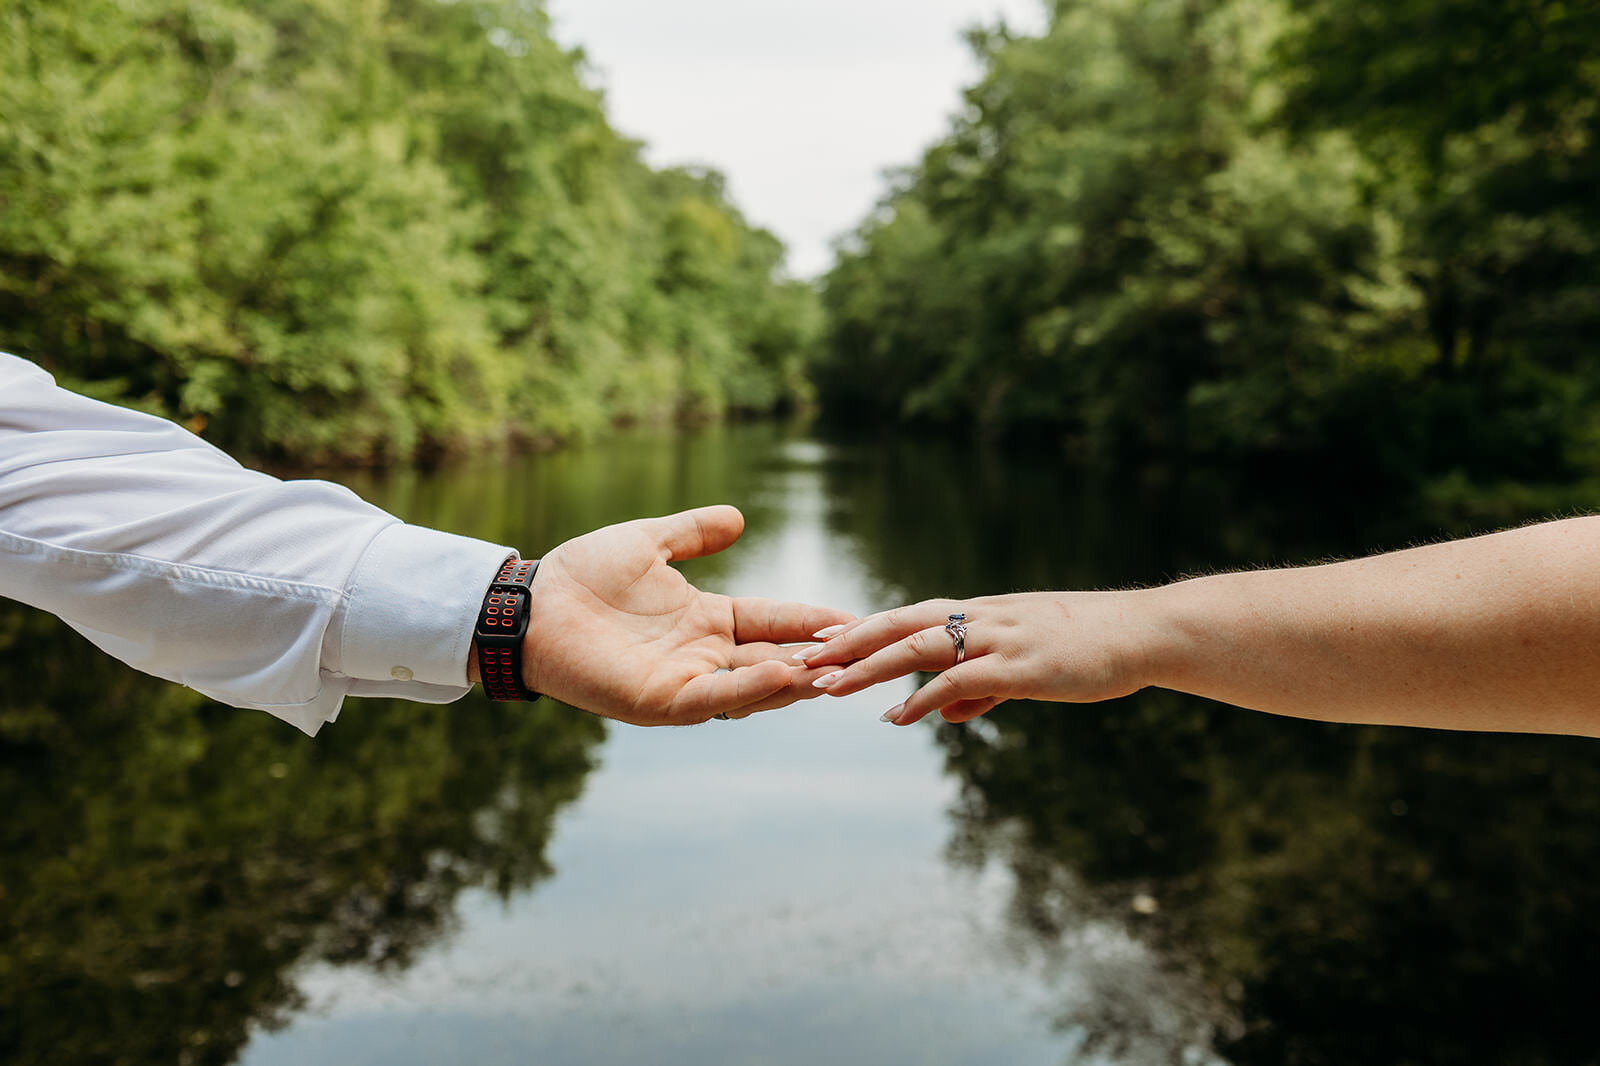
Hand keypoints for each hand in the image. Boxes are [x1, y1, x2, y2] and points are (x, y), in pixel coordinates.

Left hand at [514, 505, 853, 724]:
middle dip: (819, 659)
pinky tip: (781, 674)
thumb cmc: (581, 576)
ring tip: (837, 667)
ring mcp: (685, 682)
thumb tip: (738, 517)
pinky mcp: (661, 702)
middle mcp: (703, 656)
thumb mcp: (648, 543)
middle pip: (776, 659)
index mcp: (706, 621)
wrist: (531, 603)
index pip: (774, 620)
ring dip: (795, 678)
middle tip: (868, 652)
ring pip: (754, 687)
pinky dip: (748, 689)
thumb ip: (693, 533)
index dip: (812, 620)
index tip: (856, 617)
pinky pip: (714, 699)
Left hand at [801, 592, 1154, 725]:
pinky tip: (896, 718)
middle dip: (846, 643)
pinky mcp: (1021, 665)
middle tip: (799, 660)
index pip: (905, 616)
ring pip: (918, 647)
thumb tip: (941, 714)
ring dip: (868, 668)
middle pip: (897, 623)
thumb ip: (979, 689)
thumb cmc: (1088, 649)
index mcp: (979, 614)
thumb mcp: (1025, 666)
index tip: (816, 643)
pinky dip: (923, 699)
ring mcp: (999, 638)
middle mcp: (980, 618)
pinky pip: (960, 679)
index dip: (860, 629)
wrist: (1144, 633)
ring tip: (827, 688)